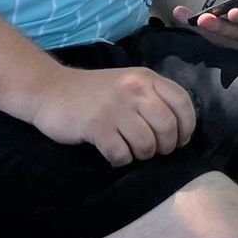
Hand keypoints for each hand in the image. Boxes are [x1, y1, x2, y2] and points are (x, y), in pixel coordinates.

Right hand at [30, 66, 195, 165]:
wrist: (51, 90)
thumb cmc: (94, 91)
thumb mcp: (128, 83)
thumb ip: (152, 97)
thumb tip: (178, 129)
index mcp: (146, 78)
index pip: (183, 102)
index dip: (187, 126)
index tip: (180, 140)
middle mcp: (134, 89)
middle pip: (168, 126)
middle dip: (165, 146)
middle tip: (154, 150)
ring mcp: (115, 107)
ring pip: (147, 143)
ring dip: (142, 155)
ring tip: (131, 151)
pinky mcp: (96, 126)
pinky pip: (121, 154)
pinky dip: (121, 160)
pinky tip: (113, 154)